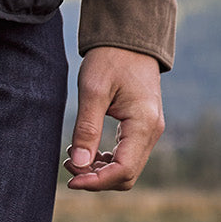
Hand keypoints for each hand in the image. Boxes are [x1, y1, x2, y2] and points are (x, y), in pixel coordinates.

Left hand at [64, 47, 164, 191]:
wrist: (129, 38)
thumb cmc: (110, 59)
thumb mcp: (93, 91)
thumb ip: (86, 129)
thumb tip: (79, 165)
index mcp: (144, 123)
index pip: (123, 170)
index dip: (96, 182)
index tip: (70, 180)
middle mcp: (152, 131)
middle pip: (126, 176)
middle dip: (96, 178)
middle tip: (68, 163)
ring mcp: (149, 131)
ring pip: (126, 169)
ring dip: (99, 171)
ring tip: (72, 156)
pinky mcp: (142, 128)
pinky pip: (126, 157)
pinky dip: (105, 161)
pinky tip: (86, 151)